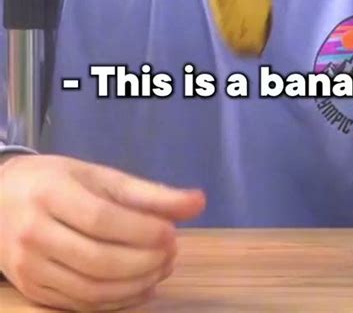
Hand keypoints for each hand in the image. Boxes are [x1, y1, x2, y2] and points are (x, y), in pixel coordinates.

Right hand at [0, 153, 204, 310]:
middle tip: (172, 253)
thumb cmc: (54, 181)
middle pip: (97, 260)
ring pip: (90, 290)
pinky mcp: (32, 290)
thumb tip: (198, 202)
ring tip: (161, 269)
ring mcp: (30, 266)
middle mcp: (35, 231)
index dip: (141, 231)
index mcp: (52, 193)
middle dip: (144, 262)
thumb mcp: (97, 176)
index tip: (171, 232)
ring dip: (135, 286)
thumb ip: (147, 192)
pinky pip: (79, 305)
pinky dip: (116, 303)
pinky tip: (139, 288)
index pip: (101, 219)